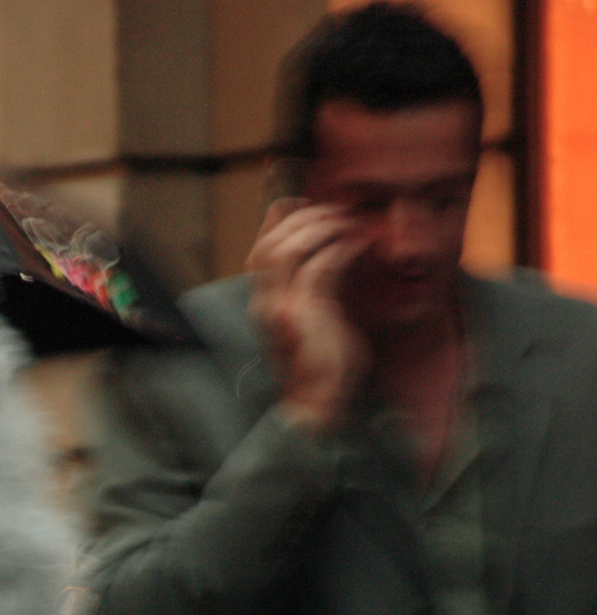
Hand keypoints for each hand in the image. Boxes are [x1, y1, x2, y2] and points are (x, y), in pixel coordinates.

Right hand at [247, 199, 368, 433]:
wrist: (319, 405)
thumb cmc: (324, 365)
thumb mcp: (317, 318)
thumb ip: (315, 286)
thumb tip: (332, 249)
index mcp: (264, 303)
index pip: (260, 249)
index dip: (278, 220)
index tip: (308, 204)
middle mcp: (265, 302)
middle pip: (270, 243)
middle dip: (304, 218)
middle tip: (338, 211)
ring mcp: (281, 307)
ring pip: (287, 248)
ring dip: (320, 228)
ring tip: (348, 223)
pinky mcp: (305, 313)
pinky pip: (319, 266)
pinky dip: (340, 248)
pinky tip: (360, 244)